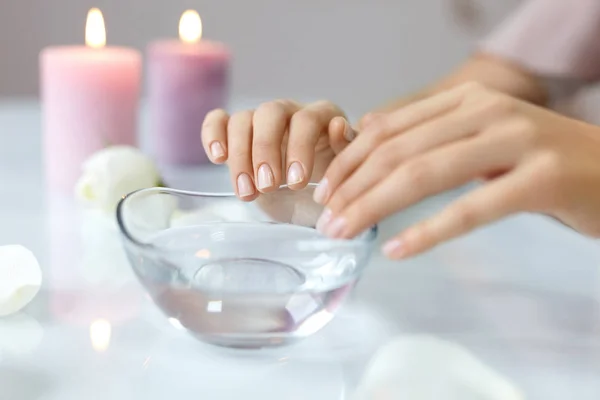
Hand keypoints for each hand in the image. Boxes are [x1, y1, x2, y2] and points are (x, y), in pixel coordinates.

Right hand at [201, 100, 355, 199]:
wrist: (307, 205)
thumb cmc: (328, 187)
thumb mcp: (343, 176)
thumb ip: (345, 152)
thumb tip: (338, 126)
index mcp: (321, 116)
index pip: (307, 119)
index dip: (299, 148)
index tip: (296, 183)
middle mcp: (289, 112)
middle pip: (270, 112)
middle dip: (265, 150)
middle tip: (267, 186)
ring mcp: (260, 121)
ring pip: (243, 120)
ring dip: (240, 157)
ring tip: (247, 194)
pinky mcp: (235, 134)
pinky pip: (218, 121)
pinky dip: (212, 134)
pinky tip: (217, 158)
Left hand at [313, 82, 599, 258]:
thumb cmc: (539, 159)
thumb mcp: (481, 133)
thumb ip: (429, 131)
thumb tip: (368, 129)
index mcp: (466, 100)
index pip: (388, 128)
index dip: (349, 161)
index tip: (324, 193)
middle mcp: (486, 110)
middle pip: (398, 151)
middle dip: (353, 188)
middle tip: (326, 221)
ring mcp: (517, 141)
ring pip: (425, 174)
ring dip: (376, 206)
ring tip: (346, 232)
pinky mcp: (542, 179)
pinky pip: (472, 209)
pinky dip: (428, 232)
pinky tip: (396, 249)